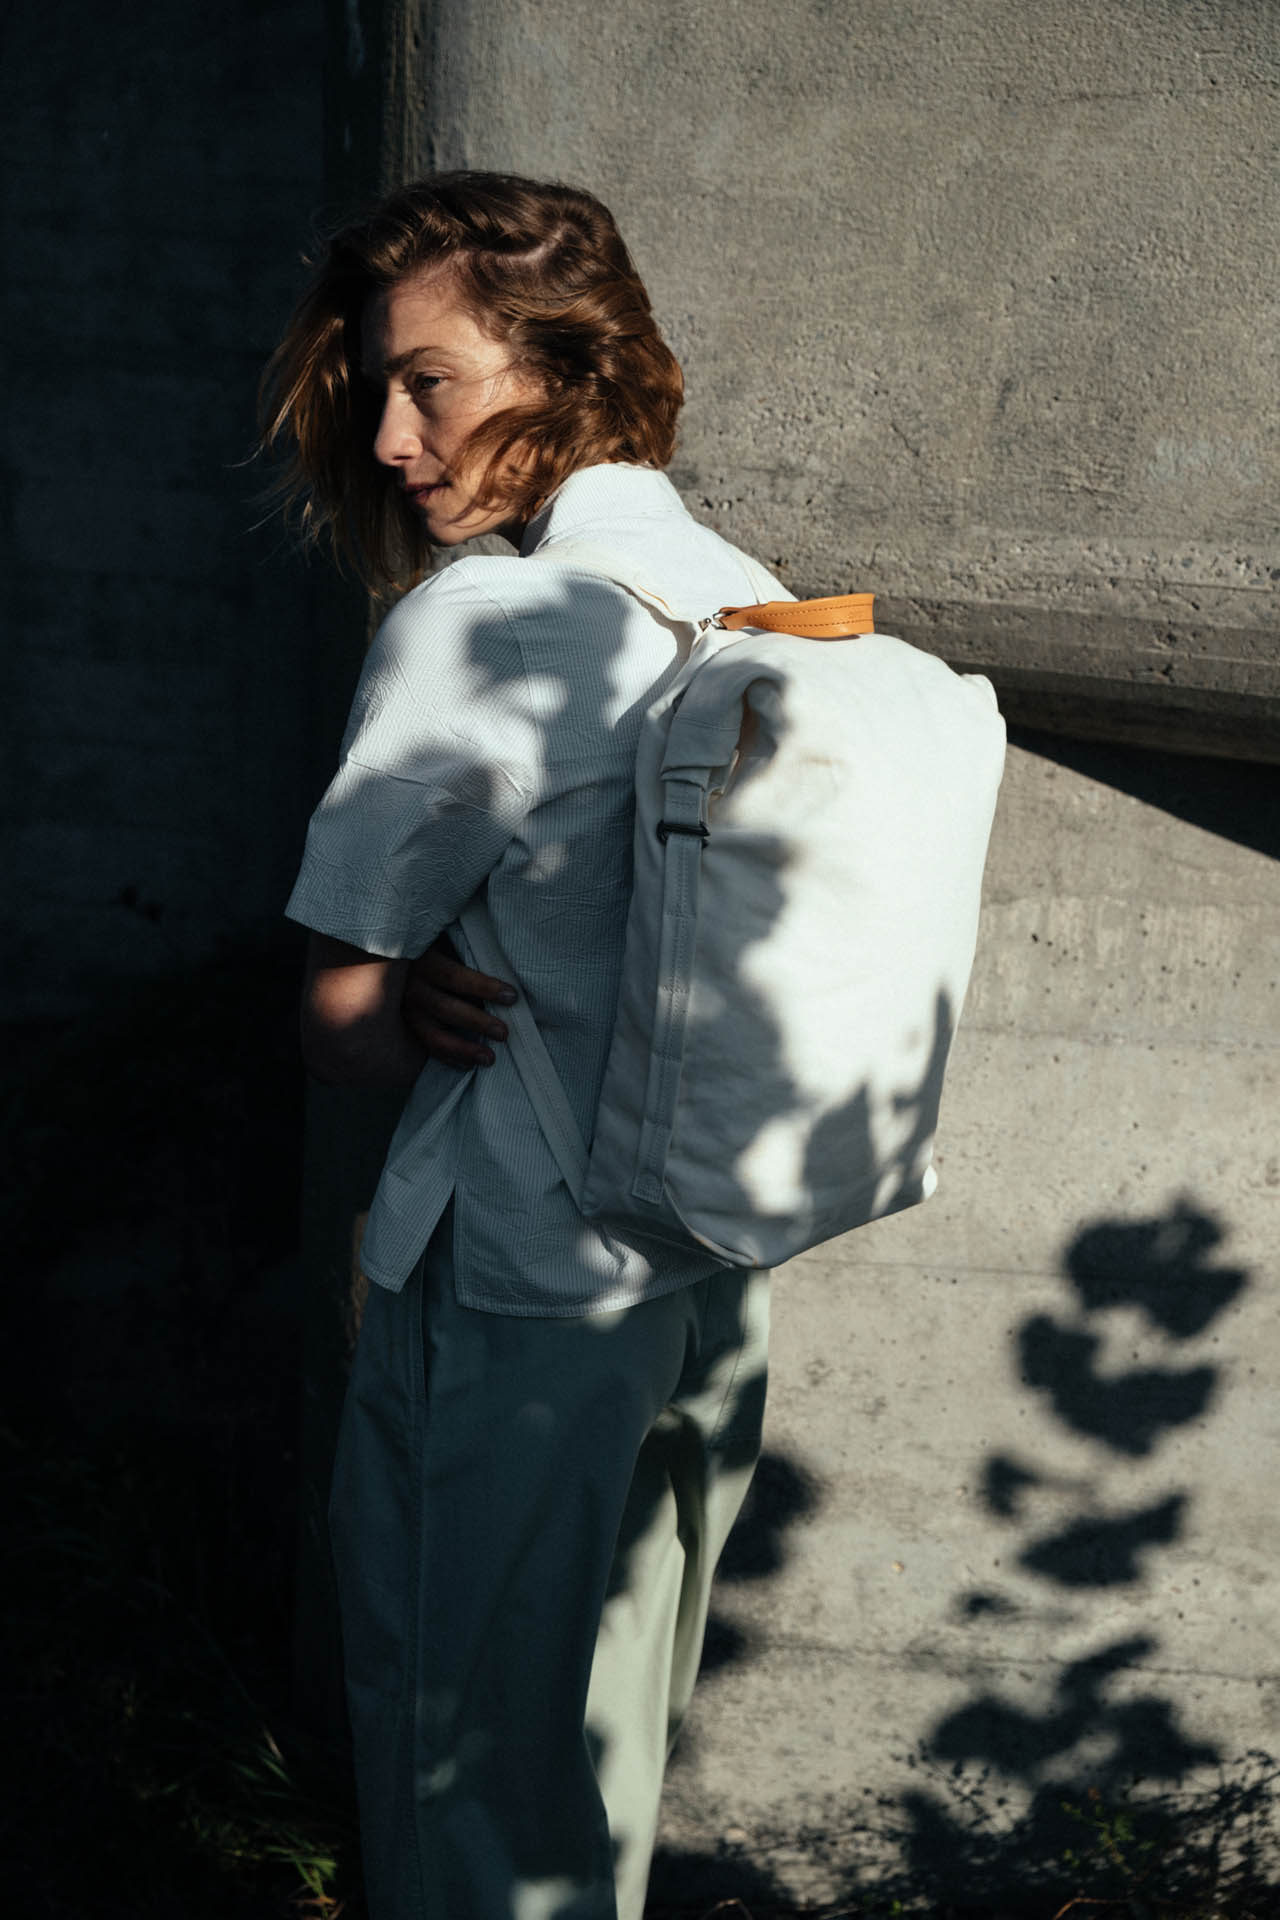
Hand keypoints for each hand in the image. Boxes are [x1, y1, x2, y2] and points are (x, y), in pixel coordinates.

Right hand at [402, 932, 515, 1068]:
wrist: (390, 952)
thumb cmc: (430, 942)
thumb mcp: (443, 937)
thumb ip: (463, 947)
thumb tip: (504, 962)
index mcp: (421, 960)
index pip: (453, 977)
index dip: (483, 987)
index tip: (512, 997)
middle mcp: (409, 986)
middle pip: (445, 1008)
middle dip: (477, 1022)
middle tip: (504, 1034)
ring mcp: (403, 1008)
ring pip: (432, 1034)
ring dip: (463, 1049)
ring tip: (489, 1059)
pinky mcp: (403, 1024)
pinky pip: (424, 1045)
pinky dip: (447, 1057)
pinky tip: (467, 1065)